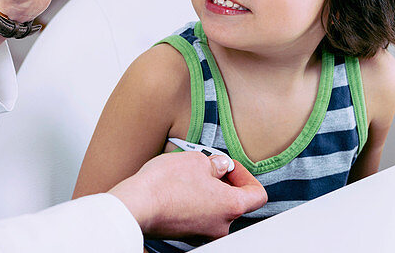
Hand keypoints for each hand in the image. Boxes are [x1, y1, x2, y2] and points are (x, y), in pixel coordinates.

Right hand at [108, 152, 266, 240]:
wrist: (137, 204)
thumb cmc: (166, 183)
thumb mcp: (196, 160)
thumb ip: (215, 163)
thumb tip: (219, 166)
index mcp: (231, 206)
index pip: (257, 194)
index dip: (245, 175)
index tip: (228, 166)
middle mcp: (221, 225)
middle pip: (234, 202)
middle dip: (222, 181)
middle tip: (205, 166)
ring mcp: (203, 233)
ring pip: (214, 209)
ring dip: (206, 191)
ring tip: (187, 176)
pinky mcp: (186, 234)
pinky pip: (198, 216)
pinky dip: (192, 202)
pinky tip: (177, 189)